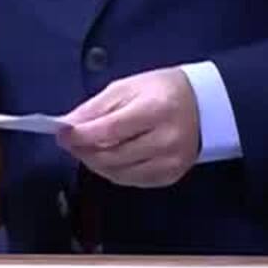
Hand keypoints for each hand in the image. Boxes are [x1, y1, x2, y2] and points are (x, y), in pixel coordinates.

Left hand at [56, 67, 200, 187]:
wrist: (205, 105)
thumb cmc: (163, 90)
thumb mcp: (128, 87)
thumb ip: (96, 107)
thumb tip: (68, 124)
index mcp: (155, 110)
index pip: (109, 130)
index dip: (81, 135)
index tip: (62, 133)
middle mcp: (165, 140)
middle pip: (112, 156)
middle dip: (84, 150)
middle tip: (70, 142)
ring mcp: (170, 162)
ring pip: (118, 173)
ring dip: (96, 163)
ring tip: (87, 149)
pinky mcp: (170, 176)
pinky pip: (132, 181)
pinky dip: (114, 171)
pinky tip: (109, 158)